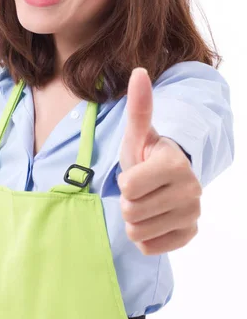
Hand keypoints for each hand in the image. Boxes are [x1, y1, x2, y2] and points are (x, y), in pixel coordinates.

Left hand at [118, 67, 202, 254]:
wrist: (164, 179)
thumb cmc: (146, 155)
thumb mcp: (137, 134)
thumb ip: (138, 106)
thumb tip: (138, 72)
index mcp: (175, 164)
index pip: (129, 187)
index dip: (124, 180)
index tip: (137, 171)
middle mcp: (191, 190)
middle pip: (131, 211)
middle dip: (128, 200)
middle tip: (140, 189)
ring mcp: (192, 214)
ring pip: (138, 232)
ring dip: (134, 219)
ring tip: (145, 202)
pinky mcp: (189, 235)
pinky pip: (149, 247)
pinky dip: (145, 236)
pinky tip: (154, 218)